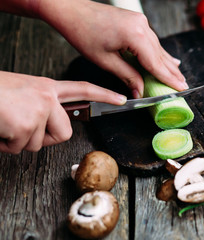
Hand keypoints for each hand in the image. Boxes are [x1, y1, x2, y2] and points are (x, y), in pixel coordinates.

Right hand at [0, 71, 125, 153]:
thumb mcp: (21, 92)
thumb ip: (40, 105)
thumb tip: (47, 124)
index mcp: (46, 87)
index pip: (83, 89)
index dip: (104, 95)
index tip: (122, 99)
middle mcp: (47, 97)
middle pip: (64, 133)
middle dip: (44, 138)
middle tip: (21, 126)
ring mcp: (39, 110)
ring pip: (39, 144)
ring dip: (18, 140)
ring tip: (4, 122)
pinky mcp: (27, 124)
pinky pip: (20, 148)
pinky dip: (4, 144)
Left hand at [38, 0, 187, 97]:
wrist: (72, 11)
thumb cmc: (84, 33)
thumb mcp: (106, 61)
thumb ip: (127, 76)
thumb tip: (140, 91)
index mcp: (135, 35)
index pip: (155, 63)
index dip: (168, 78)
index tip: (180, 89)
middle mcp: (142, 26)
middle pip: (160, 55)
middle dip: (171, 72)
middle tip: (183, 86)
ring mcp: (140, 22)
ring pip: (158, 48)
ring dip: (167, 64)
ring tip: (179, 76)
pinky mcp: (136, 21)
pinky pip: (152, 41)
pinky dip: (159, 53)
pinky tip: (169, 60)